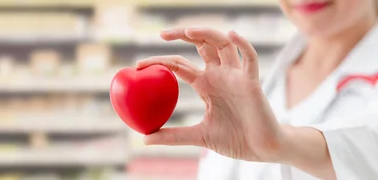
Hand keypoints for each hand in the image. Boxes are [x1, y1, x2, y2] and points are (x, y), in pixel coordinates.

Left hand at [137, 28, 285, 161]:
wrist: (262, 149)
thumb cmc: (235, 139)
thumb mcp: (198, 136)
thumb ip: (173, 136)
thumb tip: (145, 139)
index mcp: (205, 84)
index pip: (179, 65)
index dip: (160, 61)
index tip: (138, 65)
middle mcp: (219, 75)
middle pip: (201, 45)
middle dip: (182, 35)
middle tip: (162, 34)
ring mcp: (236, 76)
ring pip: (222, 44)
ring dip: (207, 34)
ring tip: (189, 31)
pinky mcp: (252, 82)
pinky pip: (250, 58)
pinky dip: (243, 44)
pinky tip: (231, 35)